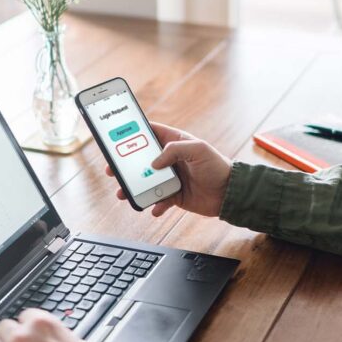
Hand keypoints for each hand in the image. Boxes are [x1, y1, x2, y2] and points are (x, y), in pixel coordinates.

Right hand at [105, 122, 231, 217]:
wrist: (229, 193)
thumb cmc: (217, 166)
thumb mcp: (198, 149)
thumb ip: (174, 150)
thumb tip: (154, 164)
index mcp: (175, 142)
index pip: (150, 133)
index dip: (134, 133)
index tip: (117, 136)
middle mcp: (169, 159)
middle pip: (141, 160)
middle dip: (125, 165)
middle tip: (112, 170)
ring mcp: (170, 178)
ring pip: (145, 182)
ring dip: (132, 188)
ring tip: (123, 193)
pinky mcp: (173, 196)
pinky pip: (158, 201)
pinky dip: (154, 205)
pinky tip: (154, 208)